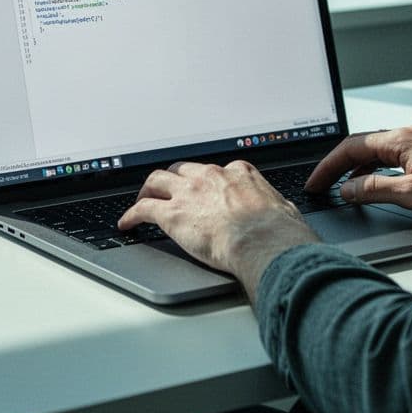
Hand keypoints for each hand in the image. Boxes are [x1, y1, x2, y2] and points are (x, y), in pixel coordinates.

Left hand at [118, 160, 320, 303]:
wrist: (264, 242)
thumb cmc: (279, 231)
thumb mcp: (284, 209)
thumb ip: (276, 207)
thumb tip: (282, 214)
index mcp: (238, 173)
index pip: (216, 172)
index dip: (206, 182)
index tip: (203, 190)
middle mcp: (211, 176)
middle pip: (182, 170)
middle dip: (173, 180)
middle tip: (167, 191)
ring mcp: (189, 192)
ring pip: (157, 181)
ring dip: (148, 190)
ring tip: (142, 201)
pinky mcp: (172, 214)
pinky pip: (143, 209)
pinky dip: (132, 215)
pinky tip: (127, 224)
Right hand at [305, 125, 411, 216]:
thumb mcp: (411, 194)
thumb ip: (373, 189)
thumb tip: (346, 190)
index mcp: (401, 138)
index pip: (351, 147)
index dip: (328, 166)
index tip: (315, 182)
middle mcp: (410, 133)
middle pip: (362, 145)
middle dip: (338, 166)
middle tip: (322, 184)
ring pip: (379, 150)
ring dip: (358, 167)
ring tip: (344, 188)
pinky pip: (395, 155)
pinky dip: (377, 168)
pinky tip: (378, 182)